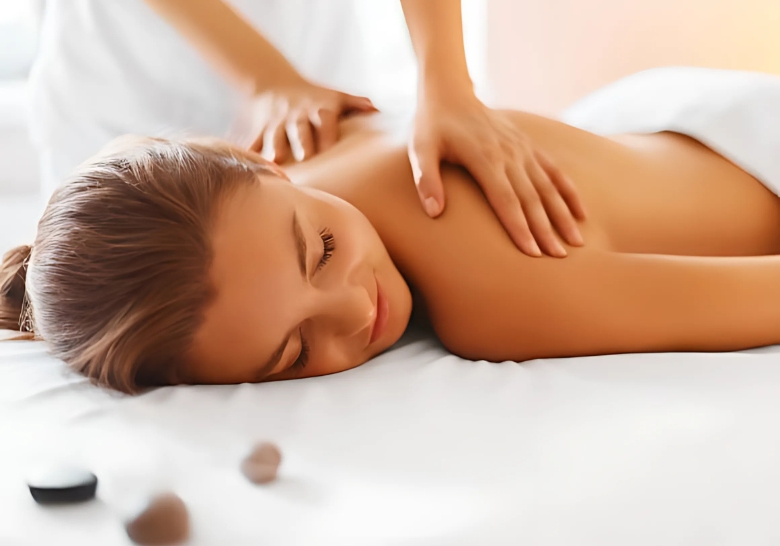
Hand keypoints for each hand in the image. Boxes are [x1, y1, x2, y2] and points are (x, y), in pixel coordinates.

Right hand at [247, 79, 377, 162]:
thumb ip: (355, 103)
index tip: (329, 148)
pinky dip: (250, 153)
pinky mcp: (262, 129)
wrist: (275, 82)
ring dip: (275, 148)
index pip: (325, 119)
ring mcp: (278, 122)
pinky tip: (247, 166)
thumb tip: (376, 109)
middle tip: (306, 158)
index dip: (327, 132)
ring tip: (276, 164)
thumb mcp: (335, 95)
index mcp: (319, 109)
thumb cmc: (314, 97)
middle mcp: (297, 115)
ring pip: (275, 135)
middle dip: (302, 142)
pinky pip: (255, 141)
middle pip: (299, 129)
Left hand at [409, 88, 586, 256]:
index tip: (532, 253)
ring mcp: (522, 149)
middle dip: (546, 230)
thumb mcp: (420, 150)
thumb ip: (426, 180)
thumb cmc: (431, 125)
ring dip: (563, 215)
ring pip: (548, 187)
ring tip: (576, 243)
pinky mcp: (528, 146)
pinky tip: (581, 214)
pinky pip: (554, 171)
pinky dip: (568, 192)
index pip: (506, 200)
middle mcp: (509, 154)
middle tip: (558, 258)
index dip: (519, 227)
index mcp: (484, 157)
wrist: (449, 92)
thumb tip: (434, 212)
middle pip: (532, 198)